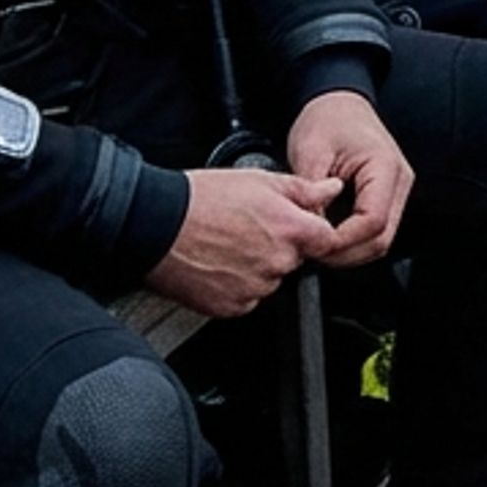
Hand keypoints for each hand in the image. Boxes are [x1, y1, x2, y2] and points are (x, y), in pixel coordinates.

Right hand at [147, 165, 337, 317]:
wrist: (155, 225)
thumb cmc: (201, 199)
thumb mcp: (260, 180)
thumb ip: (304, 189)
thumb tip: (331, 189)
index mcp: (290, 229)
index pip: (327, 240)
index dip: (312, 232)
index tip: (297, 227)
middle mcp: (277, 262)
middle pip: (296, 260)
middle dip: (281, 246)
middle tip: (249, 230)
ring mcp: (255, 287)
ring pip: (271, 279)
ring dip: (259, 267)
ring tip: (228, 245)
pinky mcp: (232, 306)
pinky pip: (247, 298)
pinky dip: (237, 285)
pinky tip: (219, 264)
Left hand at [284, 89, 411, 267]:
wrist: (337, 103)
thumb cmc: (327, 119)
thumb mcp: (311, 153)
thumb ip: (312, 194)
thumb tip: (309, 231)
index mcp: (385, 167)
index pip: (373, 221)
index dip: (342, 241)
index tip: (314, 244)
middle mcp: (399, 182)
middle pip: (382, 238)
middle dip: (346, 253)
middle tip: (312, 251)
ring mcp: (395, 191)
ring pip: (380, 239)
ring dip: (349, 250)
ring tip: (317, 245)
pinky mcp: (385, 197)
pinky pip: (374, 230)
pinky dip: (352, 240)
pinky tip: (328, 236)